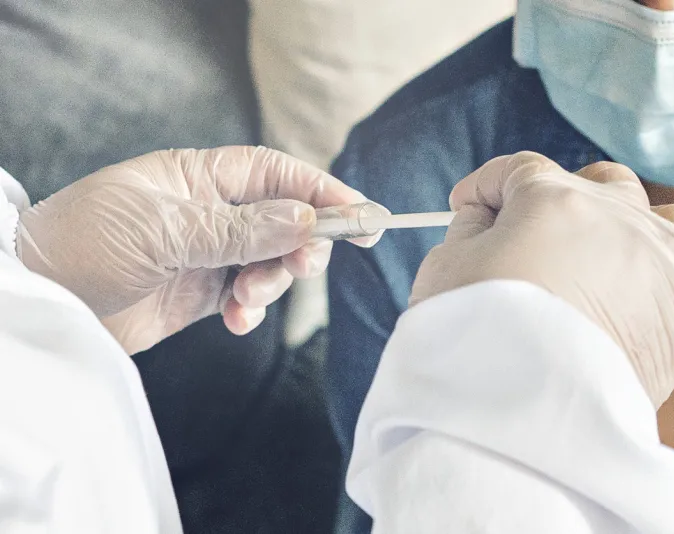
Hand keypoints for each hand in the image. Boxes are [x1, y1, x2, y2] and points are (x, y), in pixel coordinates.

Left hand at [17, 146, 379, 354]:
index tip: (359, 214)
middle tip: (303, 266)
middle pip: (284, 220)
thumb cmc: (85, 243)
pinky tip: (236, 321)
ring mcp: (208, 253)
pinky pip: (248, 297)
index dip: (320, 189)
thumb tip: (306, 221)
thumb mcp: (165, 230)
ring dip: (272, 282)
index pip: (274, 173)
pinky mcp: (202, 293)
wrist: (44, 302)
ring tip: (246, 300)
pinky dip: (252, 310)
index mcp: (199, 177)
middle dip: (301, 244)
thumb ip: (239, 229)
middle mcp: (210, 211)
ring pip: (271, 261)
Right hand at [410, 152, 673, 406]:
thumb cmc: (472, 331)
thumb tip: (484, 218)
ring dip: (643, 230)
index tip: (467, 206)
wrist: (515, 412)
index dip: (487, 185)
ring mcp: (664, 271)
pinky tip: (673, 292)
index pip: (521, 170)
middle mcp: (620, 221)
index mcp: (555, 200)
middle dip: (567, 196)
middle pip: (604, 183)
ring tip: (613, 255)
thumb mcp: (445, 265)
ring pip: (673, 223)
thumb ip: (467, 229)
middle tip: (534, 231)